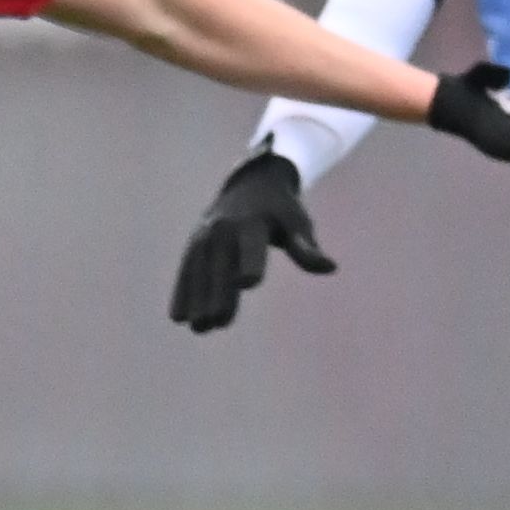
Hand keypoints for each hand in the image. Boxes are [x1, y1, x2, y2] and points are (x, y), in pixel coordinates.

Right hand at [171, 152, 334, 331]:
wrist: (251, 182)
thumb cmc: (282, 210)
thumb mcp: (298, 224)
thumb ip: (306, 248)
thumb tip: (330, 267)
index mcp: (253, 222)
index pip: (251, 245)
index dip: (250, 262)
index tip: (246, 283)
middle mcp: (225, 227)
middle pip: (221, 263)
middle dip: (218, 292)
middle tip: (217, 323)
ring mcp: (206, 235)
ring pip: (199, 269)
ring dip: (196, 298)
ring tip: (199, 327)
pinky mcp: (194, 243)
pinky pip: (186, 269)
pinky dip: (181, 291)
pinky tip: (179, 317)